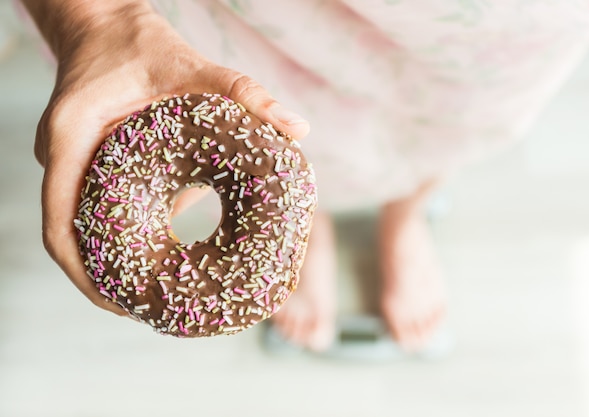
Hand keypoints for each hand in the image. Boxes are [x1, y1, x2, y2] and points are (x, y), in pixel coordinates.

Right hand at [29, 2, 309, 315]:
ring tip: (151, 293)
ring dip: (109, 262)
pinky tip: (153, 250)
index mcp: (73, 139)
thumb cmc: (142, 46)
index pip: (61, 222)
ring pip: (78, 225)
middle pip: (69, 236)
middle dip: (102, 280)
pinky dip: (117, 235)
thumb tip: (298, 128)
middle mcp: (62, 156)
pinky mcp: (83, 161)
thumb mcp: (193, 67)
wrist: (106, 24)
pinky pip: (90, 207)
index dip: (86, 274)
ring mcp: (68, 162)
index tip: (121, 305)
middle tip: (147, 310)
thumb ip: (244, 94)